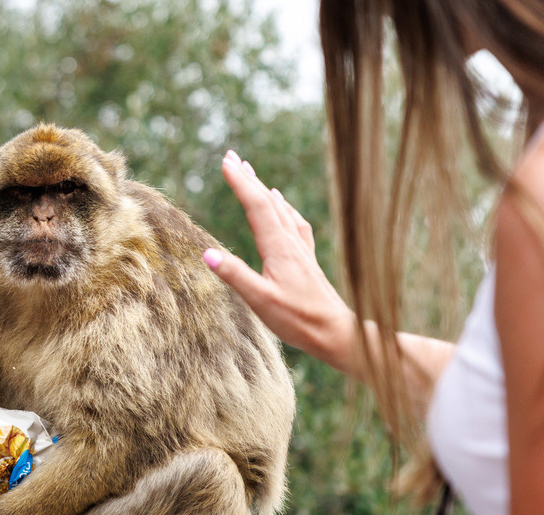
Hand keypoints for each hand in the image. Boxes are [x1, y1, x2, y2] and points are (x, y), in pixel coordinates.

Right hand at [204, 151, 354, 368]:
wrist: (336, 331)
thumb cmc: (298, 319)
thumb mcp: (260, 301)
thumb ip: (234, 275)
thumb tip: (207, 253)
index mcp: (278, 248)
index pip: (257, 206)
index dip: (240, 183)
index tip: (225, 162)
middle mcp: (291, 242)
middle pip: (268, 201)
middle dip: (248, 178)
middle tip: (232, 155)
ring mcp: (301, 249)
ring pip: (280, 209)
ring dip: (263, 188)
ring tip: (250, 172)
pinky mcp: (306, 259)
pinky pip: (293, 222)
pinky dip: (283, 206)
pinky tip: (283, 203)